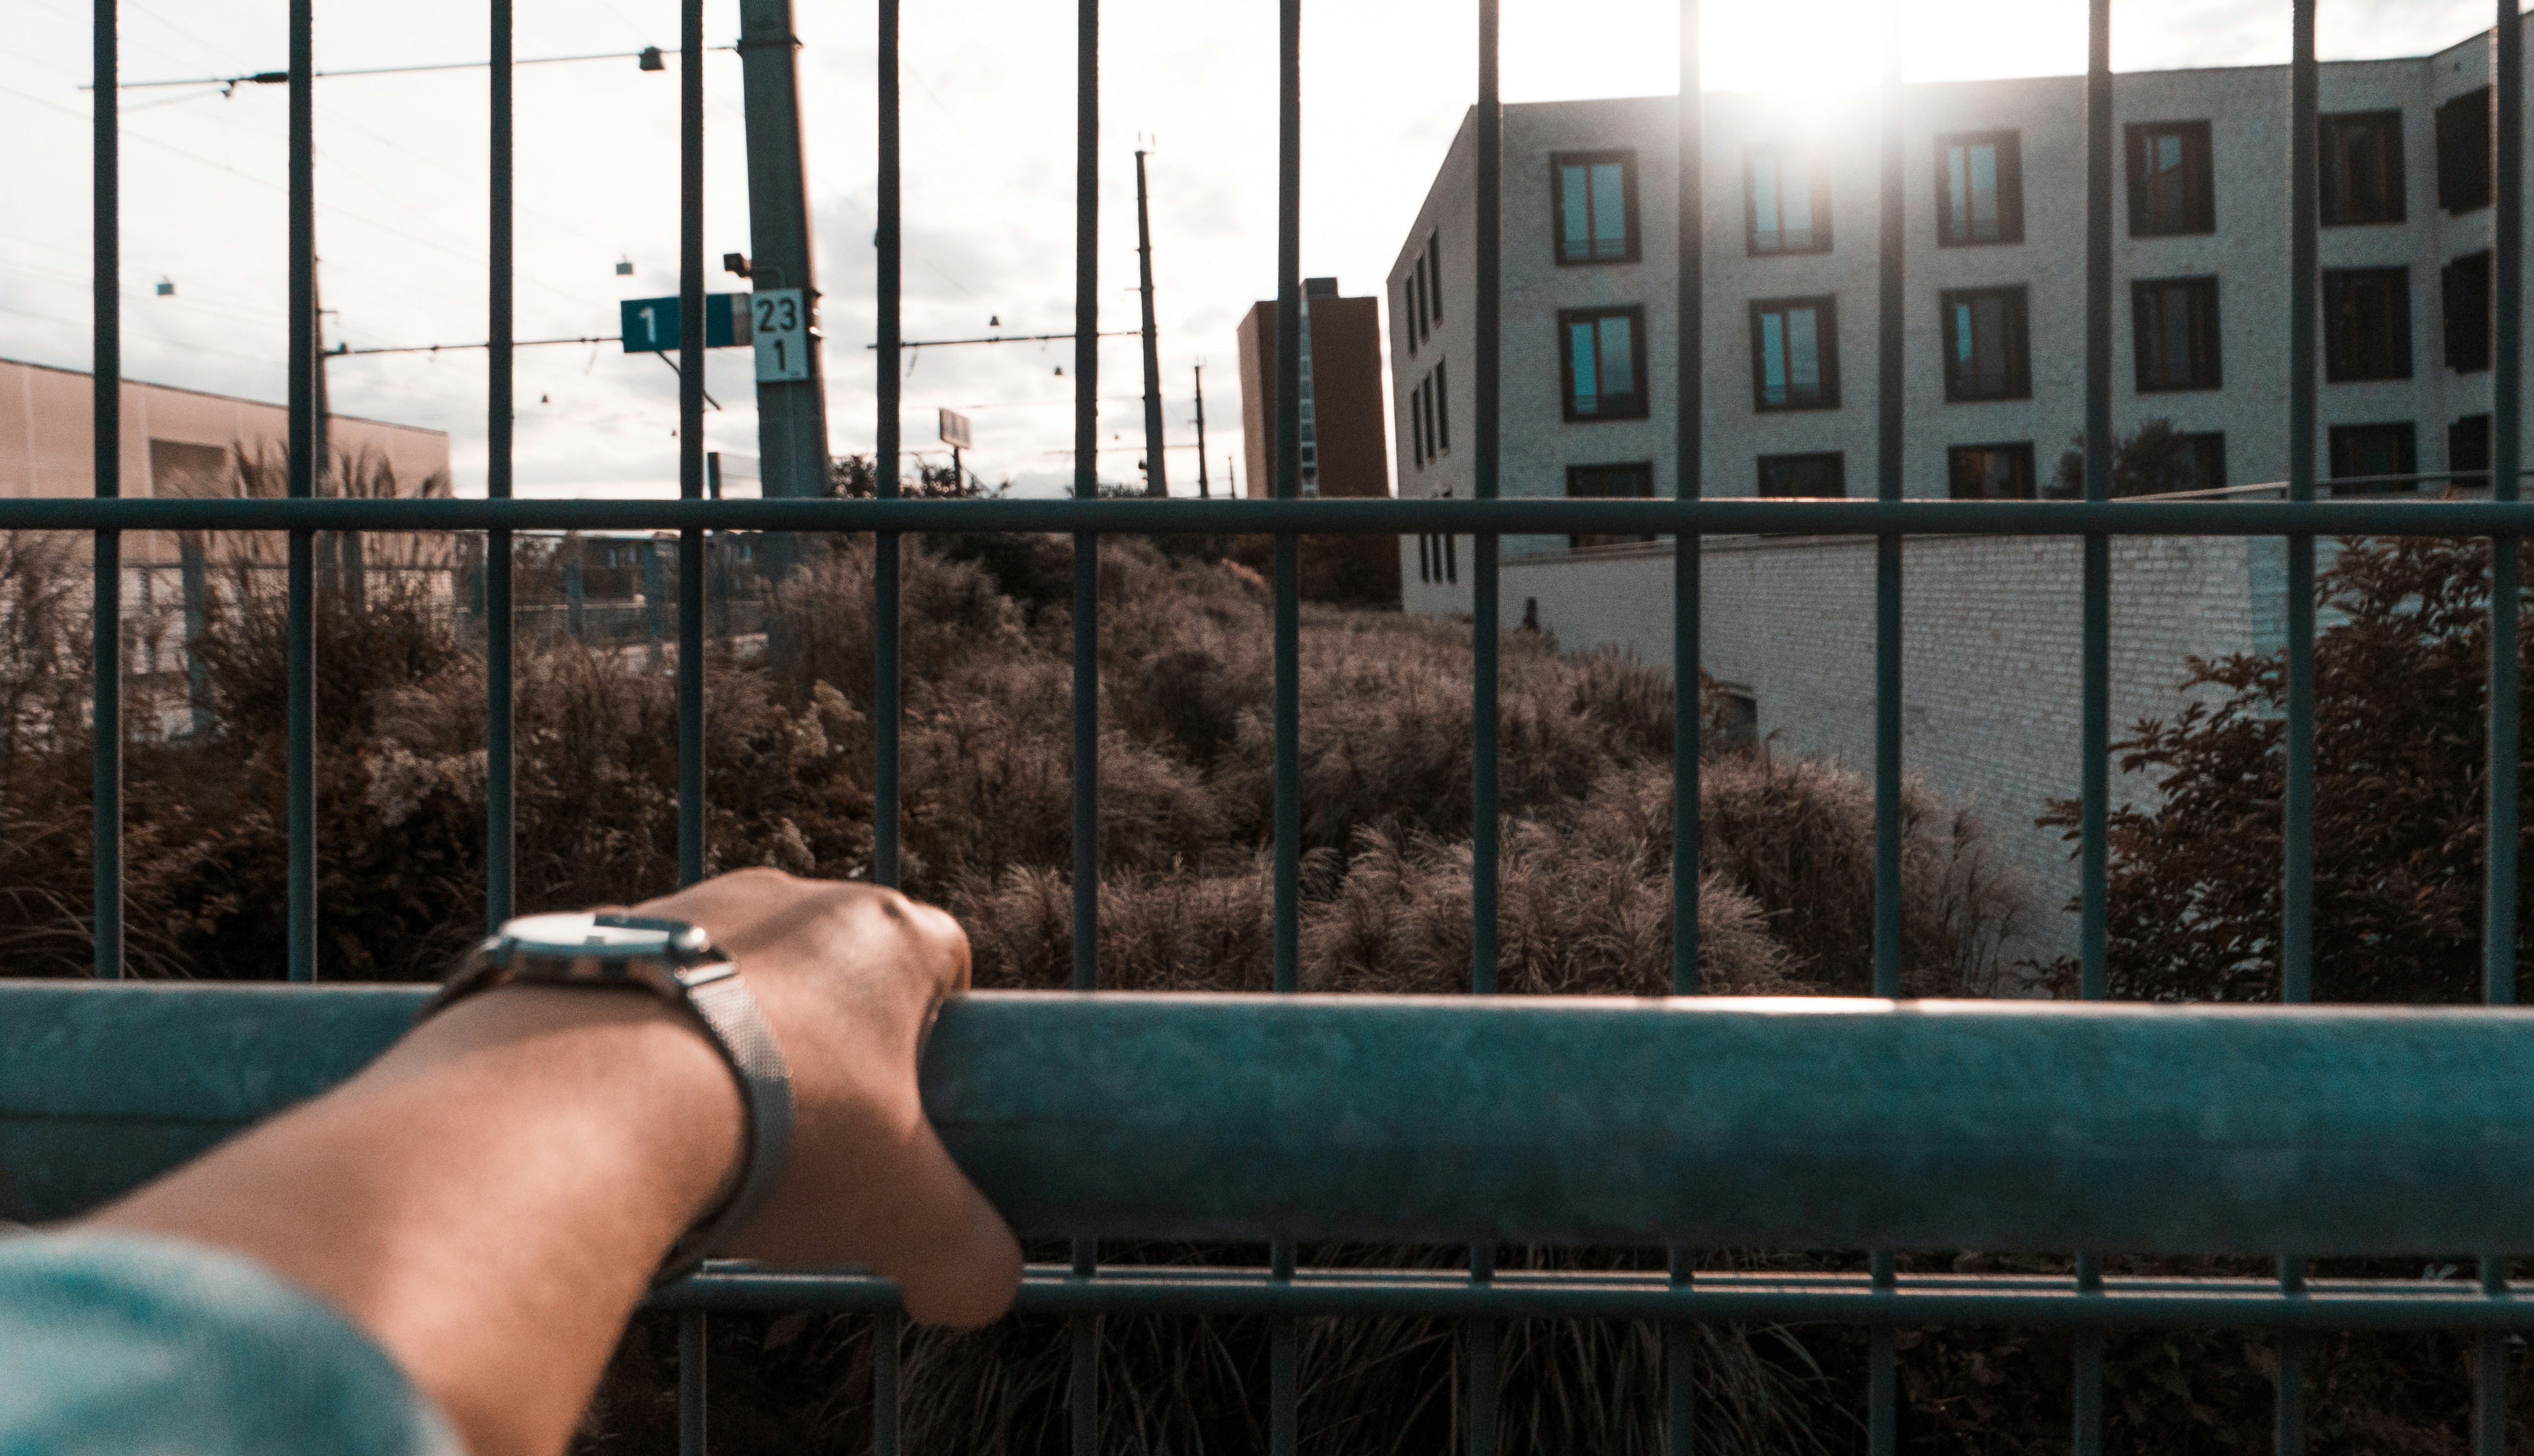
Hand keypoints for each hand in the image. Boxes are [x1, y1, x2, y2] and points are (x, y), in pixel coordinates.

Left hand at [630, 869, 1021, 1325]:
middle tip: (818, 1137)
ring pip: (738, 975)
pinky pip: (643, 991)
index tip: (912, 1103)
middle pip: (838, 969)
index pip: (945, 957)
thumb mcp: (905, 1218)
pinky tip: (634, 1117)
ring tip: (714, 1137)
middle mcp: (789, 897)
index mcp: (884, 932)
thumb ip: (968, 1257)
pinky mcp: (592, 938)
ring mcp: (684, 906)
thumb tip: (984, 1292)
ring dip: (738, 1043)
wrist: (588, 1103)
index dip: (940, 1032)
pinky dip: (648, 1044)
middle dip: (836, 1045)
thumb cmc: (777, 1137)